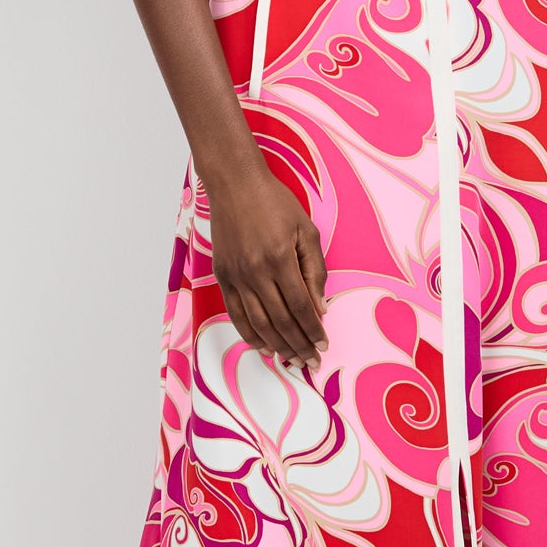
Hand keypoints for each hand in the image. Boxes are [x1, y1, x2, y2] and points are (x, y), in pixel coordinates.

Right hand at [205, 167, 328, 371]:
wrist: (235, 184)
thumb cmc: (275, 203)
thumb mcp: (306, 231)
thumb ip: (314, 271)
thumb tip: (320, 308)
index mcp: (280, 258)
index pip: (300, 307)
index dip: (313, 330)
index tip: (323, 345)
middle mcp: (256, 271)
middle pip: (280, 321)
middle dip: (298, 346)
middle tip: (310, 362)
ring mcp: (236, 275)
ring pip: (258, 323)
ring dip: (277, 346)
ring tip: (291, 360)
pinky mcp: (222, 275)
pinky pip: (235, 313)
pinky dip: (249, 334)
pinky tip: (263, 346)